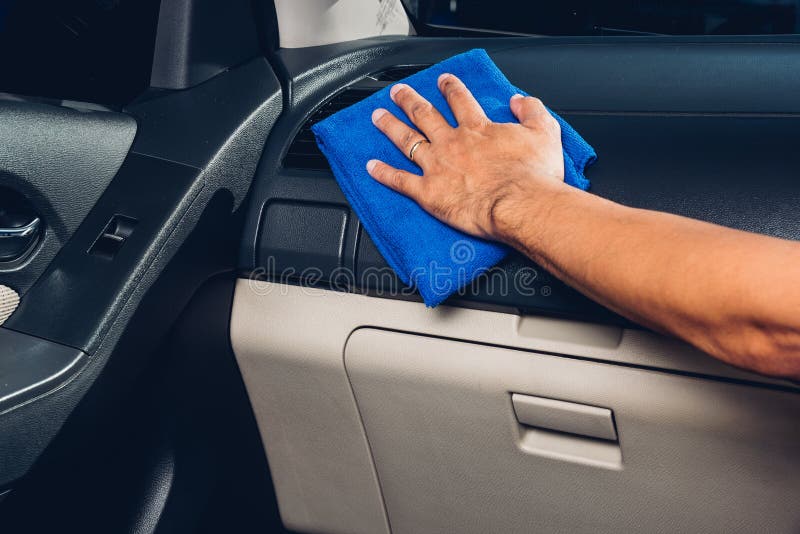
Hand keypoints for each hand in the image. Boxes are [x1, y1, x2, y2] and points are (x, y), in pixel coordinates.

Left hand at [367, 73, 566, 241]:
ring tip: (378, 117)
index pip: (460, 100)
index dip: (450, 88)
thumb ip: (531, 110)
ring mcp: (437, 166)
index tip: (443, 80)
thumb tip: (519, 99)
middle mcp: (453, 143)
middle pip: (425, 114)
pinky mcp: (428, 193)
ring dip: (390, 126)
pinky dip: (383, 173)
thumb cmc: (533, 176)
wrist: (521, 204)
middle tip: (398, 92)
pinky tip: (370, 167)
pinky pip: (399, 180)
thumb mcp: (544, 132)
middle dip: (409, 100)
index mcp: (477, 129)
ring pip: (407, 141)